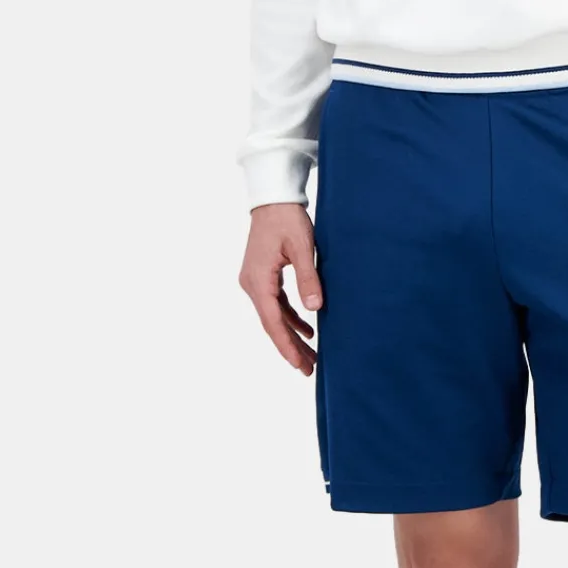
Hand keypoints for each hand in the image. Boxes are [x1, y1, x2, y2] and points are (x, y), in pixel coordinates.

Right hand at [239, 201, 323, 373]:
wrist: (272, 198)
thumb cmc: (287, 219)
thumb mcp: (302, 247)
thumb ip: (308, 278)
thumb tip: (315, 308)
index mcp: (258, 280)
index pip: (273, 321)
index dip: (286, 345)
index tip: (299, 364)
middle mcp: (252, 284)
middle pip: (272, 324)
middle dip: (290, 347)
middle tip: (309, 369)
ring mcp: (255, 281)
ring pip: (274, 316)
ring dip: (291, 335)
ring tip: (311, 356)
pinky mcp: (262, 276)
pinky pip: (276, 304)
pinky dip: (290, 318)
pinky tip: (307, 329)